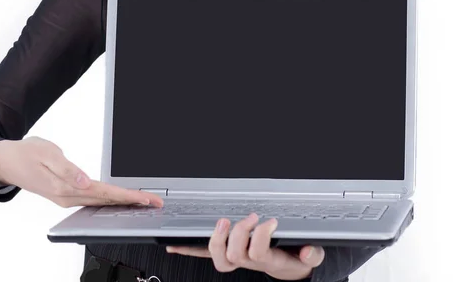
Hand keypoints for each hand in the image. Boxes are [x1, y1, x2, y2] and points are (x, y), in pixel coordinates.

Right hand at [0, 136, 163, 207]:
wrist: (6, 161)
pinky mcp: (65, 194)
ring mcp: (67, 197)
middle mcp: (68, 196)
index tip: (146, 199)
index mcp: (66, 188)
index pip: (105, 194)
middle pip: (107, 202)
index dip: (127, 196)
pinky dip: (108, 199)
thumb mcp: (46, 154)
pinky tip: (118, 198)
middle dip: (132, 202)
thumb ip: (67, 170)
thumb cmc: (26, 154)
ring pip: (101, 202)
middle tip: (155, 203)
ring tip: (143, 201)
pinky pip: (92, 199)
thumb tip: (85, 182)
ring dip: (122, 202)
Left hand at [166, 213, 324, 279]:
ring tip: (223, 221)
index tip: (271, 221)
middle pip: (234, 256)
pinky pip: (204, 254)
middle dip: (237, 234)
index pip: (259, 251)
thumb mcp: (311, 256)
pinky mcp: (228, 253)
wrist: (289, 268)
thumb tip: (307, 253)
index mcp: (268, 260)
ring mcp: (237, 258)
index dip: (261, 235)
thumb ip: (312, 253)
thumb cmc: (296, 258)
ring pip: (219, 258)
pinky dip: (189, 250)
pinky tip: (175, 246)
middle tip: (248, 217)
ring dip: (217, 239)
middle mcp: (249, 261)